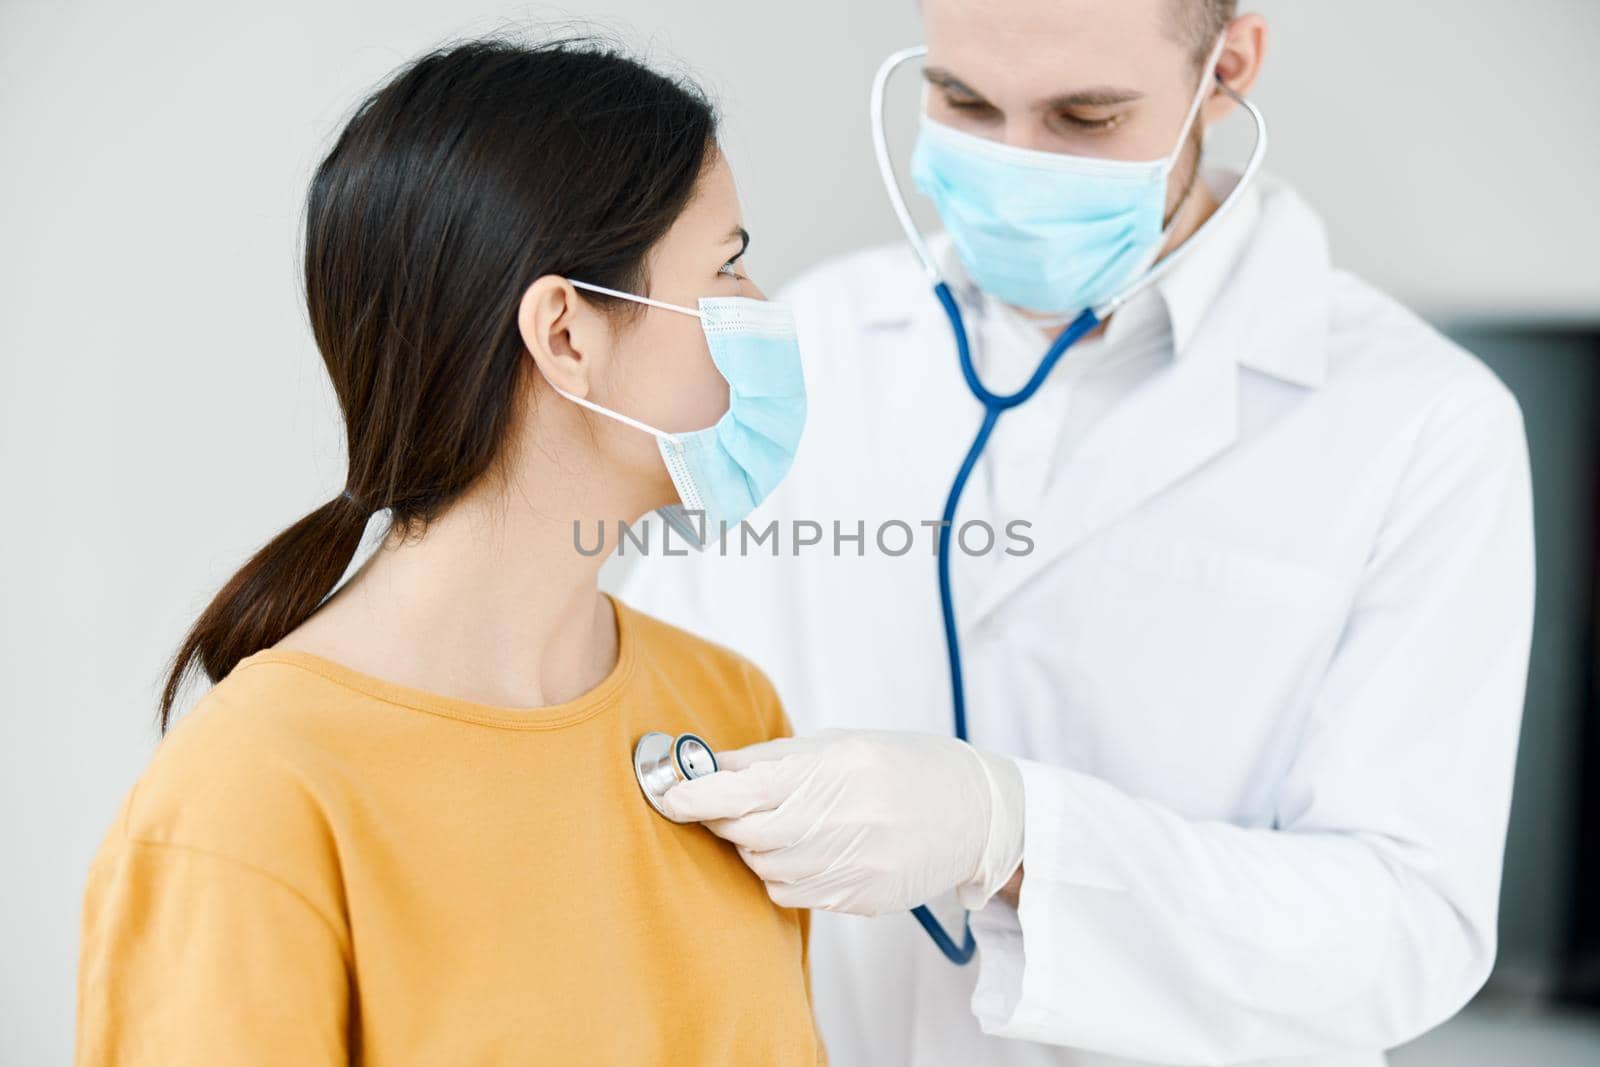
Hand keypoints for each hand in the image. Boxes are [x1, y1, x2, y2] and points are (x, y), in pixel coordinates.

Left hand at [659, 728, 1023, 916]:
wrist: (975, 813)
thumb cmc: (905, 766)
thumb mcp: (842, 744)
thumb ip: (773, 758)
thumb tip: (710, 767)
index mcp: (840, 769)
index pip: (750, 787)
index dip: (701, 794)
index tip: (670, 794)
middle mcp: (847, 819)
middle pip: (749, 832)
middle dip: (723, 819)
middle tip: (719, 805)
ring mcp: (855, 865)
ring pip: (765, 868)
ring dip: (753, 848)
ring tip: (777, 824)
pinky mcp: (860, 898)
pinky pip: (792, 893)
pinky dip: (780, 874)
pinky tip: (801, 851)